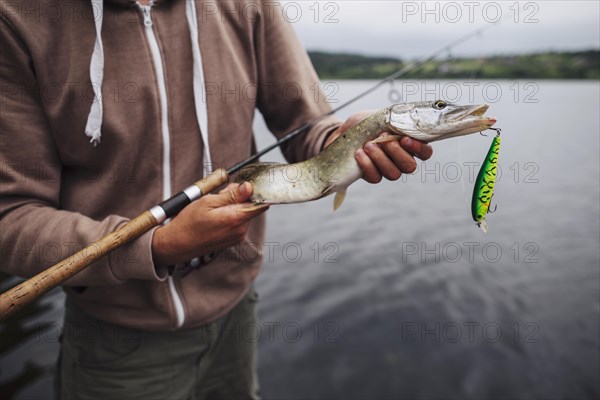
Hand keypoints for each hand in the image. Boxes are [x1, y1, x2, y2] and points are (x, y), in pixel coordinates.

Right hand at [151, 182, 267, 265]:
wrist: (177, 244)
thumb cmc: (189, 223)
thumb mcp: (208, 201)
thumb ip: (232, 195)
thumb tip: (248, 187)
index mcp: (236, 219)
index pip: (260, 203)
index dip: (254, 191)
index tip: (245, 185)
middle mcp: (241, 230)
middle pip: (250, 206)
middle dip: (238, 197)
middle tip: (219, 196)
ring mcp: (238, 236)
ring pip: (243, 213)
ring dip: (232, 206)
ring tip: (213, 208)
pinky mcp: (233, 240)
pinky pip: (237, 222)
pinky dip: (229, 216)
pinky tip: (214, 217)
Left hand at [324, 111, 432, 182]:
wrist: (342, 133)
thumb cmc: (365, 124)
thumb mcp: (380, 116)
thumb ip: (395, 119)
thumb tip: (404, 119)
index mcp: (408, 144)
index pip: (425, 153)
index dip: (419, 149)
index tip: (404, 139)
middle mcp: (401, 160)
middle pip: (409, 166)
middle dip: (395, 152)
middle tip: (382, 138)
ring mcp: (387, 170)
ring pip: (393, 174)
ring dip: (380, 158)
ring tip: (368, 145)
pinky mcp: (372, 176)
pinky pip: (375, 178)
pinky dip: (367, 165)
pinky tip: (359, 153)